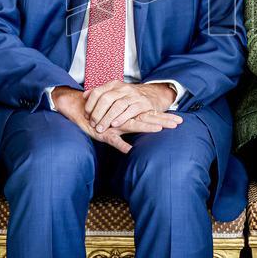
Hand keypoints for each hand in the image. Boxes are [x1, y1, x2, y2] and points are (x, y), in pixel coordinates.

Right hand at [53, 87, 180, 153]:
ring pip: (132, 124)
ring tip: (159, 129)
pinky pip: (114, 140)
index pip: (150, 116)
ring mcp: (114, 125)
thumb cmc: (96, 118)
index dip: (164, 119)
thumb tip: (133, 146)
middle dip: (162, 121)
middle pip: (146, 119)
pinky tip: (129, 150)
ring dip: (146, 126)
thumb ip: (122, 137)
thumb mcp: (112, 130)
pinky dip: (121, 145)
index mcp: (128, 117)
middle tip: (178, 123)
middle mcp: (124, 119)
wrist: (77, 107)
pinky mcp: (103, 133)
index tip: (179, 121)